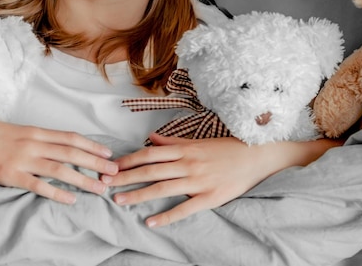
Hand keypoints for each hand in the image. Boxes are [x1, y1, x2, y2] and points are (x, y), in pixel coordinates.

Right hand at [0, 114, 118, 203]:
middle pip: (71, 153)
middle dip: (96, 163)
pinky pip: (38, 185)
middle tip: (114, 172)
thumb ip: (38, 139)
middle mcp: (33, 144)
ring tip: (100, 188)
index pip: (71, 138)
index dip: (92, 145)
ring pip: (60, 169)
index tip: (109, 153)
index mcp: (35, 132)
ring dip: (83, 179)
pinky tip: (71, 199)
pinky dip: (57, 193)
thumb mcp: (17, 131)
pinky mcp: (9, 175)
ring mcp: (22, 160)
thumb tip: (59, 147)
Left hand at [101, 133, 338, 226]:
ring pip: (162, 188)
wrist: (257, 156)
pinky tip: (150, 222)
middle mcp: (187, 164)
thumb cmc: (226, 149)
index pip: (149, 154)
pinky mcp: (210, 197)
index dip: (128, 160)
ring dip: (138, 195)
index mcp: (184, 150)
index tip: (111, 166)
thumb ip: (172, 143)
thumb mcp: (198, 142)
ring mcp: (198, 181)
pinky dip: (166, 216)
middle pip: (150, 170)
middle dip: (125, 177)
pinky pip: (184, 209)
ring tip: (119, 201)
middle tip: (104, 183)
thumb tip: (151, 139)